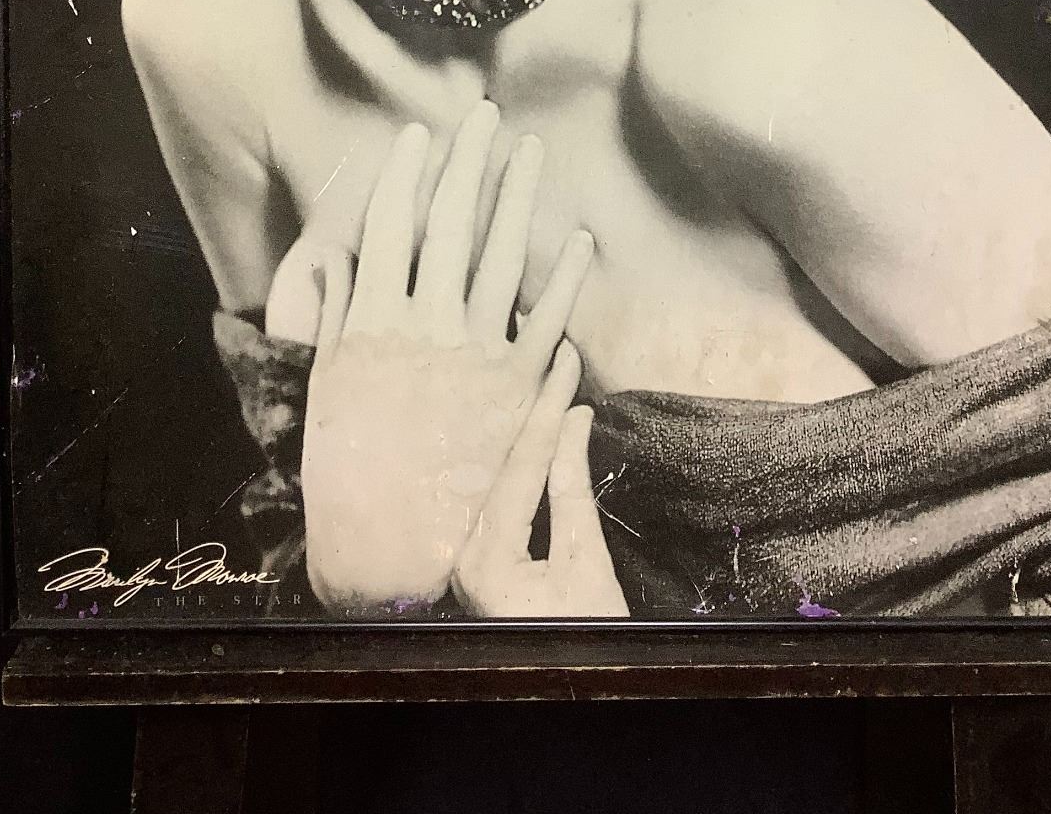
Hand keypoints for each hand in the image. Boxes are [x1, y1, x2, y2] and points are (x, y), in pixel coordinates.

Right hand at [297, 103, 594, 614]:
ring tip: (529, 149)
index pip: (390, 225)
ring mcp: (475, 352)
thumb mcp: (327, 382)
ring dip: (517, 195)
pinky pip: (548, 316)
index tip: (418, 132)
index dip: (406, 173)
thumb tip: (342, 255)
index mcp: (371, 320)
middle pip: (448, 222)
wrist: (389, 548)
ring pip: (499, 253)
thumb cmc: (347, 468)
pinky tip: (579, 237)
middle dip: (467, 162)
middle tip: (483, 114)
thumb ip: (336, 313)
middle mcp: (425, 325)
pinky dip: (565, 276)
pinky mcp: (517, 387)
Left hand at [452, 341, 628, 618]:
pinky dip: (526, 463)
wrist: (574, 691)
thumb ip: (572, 489)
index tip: (568, 363)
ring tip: (549, 378)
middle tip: (558, 358)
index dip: (550, 410)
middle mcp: (464, 557)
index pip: (522, 465)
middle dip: (535, 410)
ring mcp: (468, 561)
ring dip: (529, 432)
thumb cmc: (585, 639)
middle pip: (505, 465)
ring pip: (502, 478)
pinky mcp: (482, 563)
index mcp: (485, 558)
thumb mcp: (586, 562)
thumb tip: (574, 421)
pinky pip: (502, 498)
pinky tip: (540, 430)